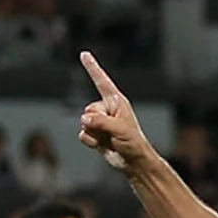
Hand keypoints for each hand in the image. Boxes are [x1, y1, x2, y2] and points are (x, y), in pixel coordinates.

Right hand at [78, 51, 150, 172]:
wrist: (133, 163)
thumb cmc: (134, 143)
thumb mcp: (120, 129)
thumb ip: (101, 122)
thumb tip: (84, 119)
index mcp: (117, 102)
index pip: (101, 81)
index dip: (92, 67)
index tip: (84, 54)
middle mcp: (107, 109)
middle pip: (88, 110)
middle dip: (96, 122)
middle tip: (112, 132)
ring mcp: (100, 122)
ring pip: (84, 123)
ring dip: (95, 134)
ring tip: (110, 140)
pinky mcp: (95, 134)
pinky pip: (83, 135)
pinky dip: (91, 141)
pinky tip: (103, 145)